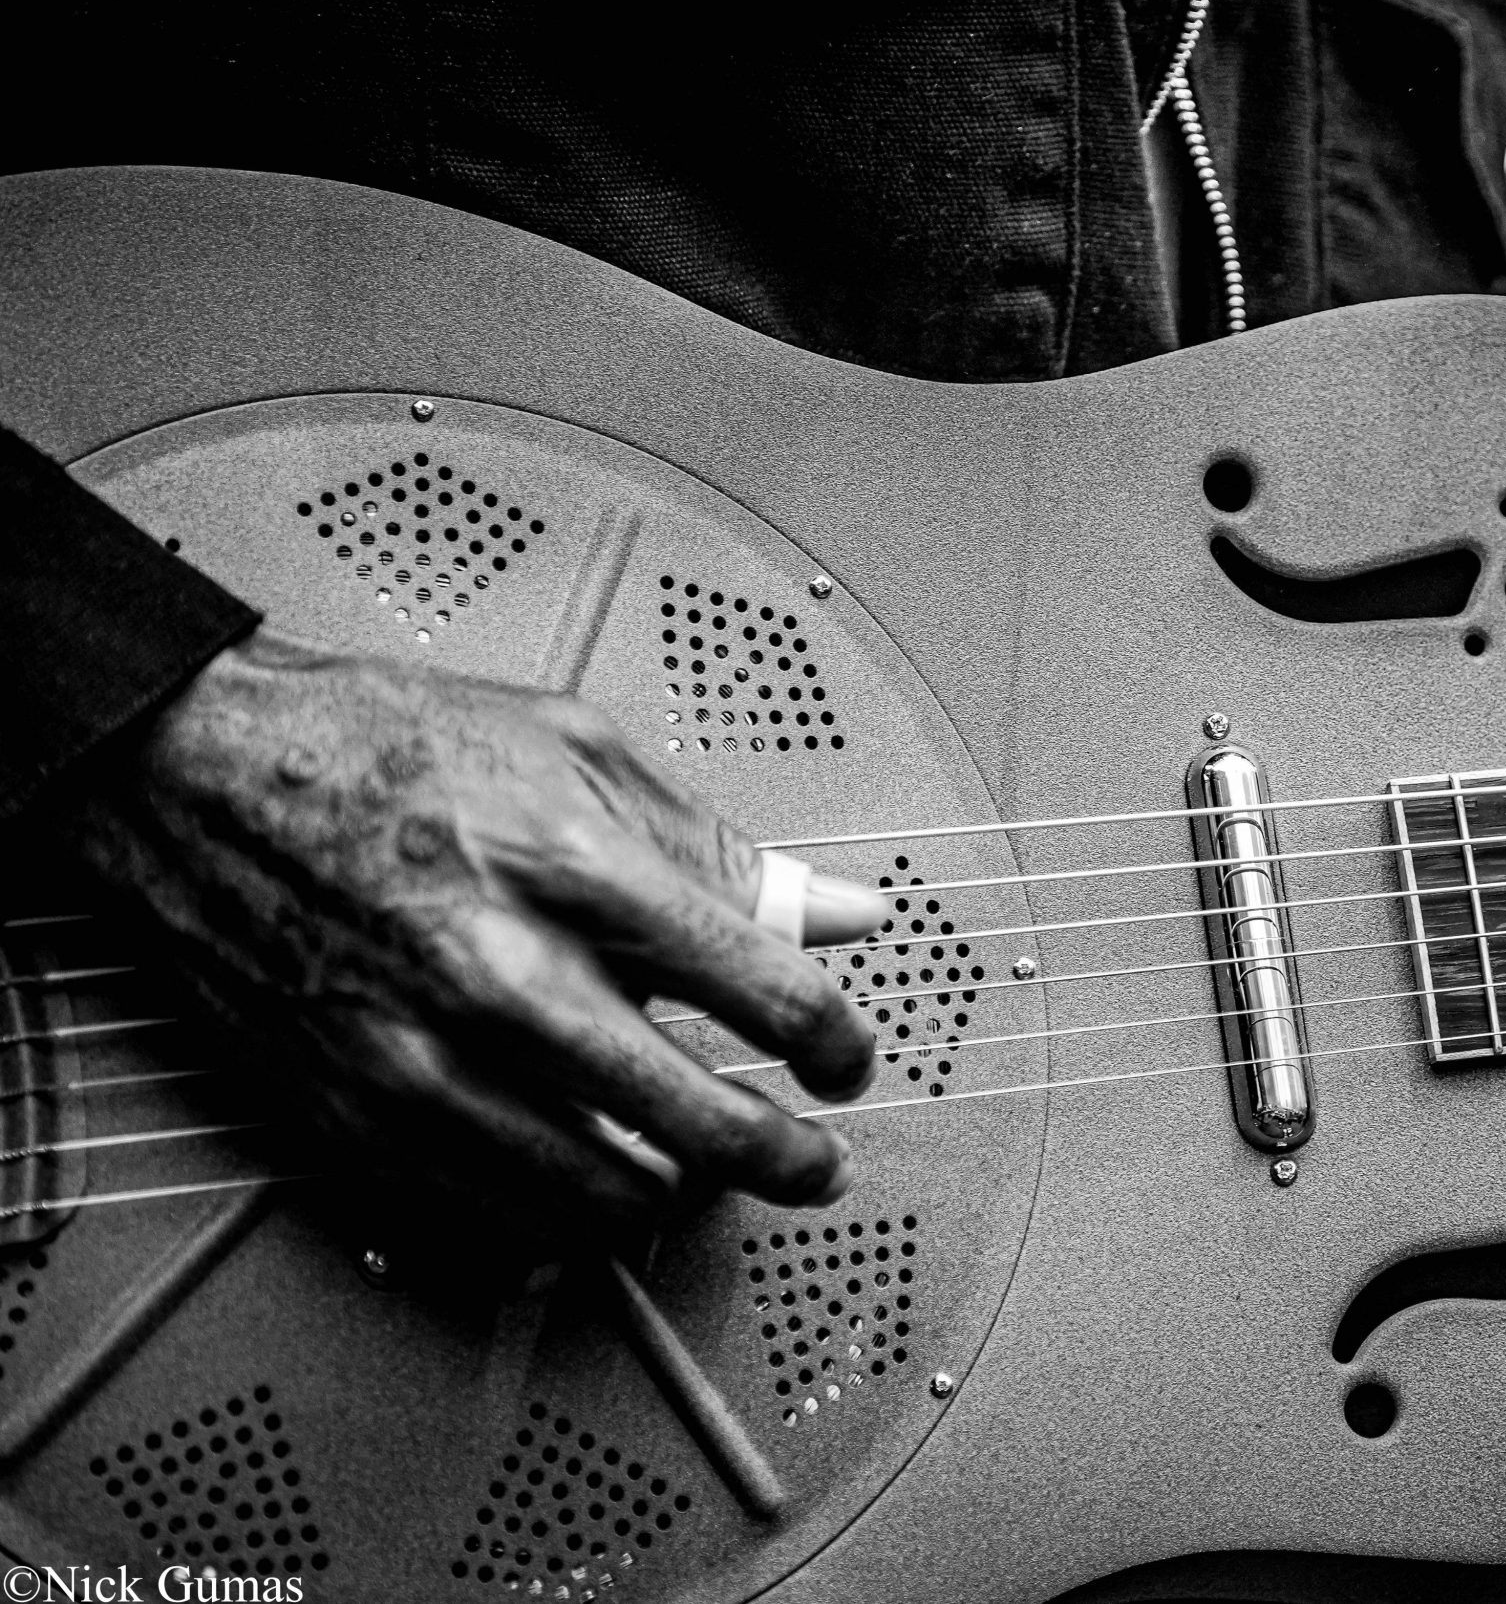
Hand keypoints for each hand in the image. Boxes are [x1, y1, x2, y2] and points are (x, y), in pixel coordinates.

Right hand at [58, 631, 888, 1235]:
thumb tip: (841, 912)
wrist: (196, 776)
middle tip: (811, 1159)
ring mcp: (421, 1062)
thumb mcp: (581, 750)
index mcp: (571, 868)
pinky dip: (567, 1216)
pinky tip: (592, 1177)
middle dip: (787, 1158)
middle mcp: (499, 976)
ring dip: (679, 1194)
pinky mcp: (355, 1118)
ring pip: (605, 1196)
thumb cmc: (387, 748)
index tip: (847, 1061)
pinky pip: (497, 1218)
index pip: (764, 992)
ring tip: (699, 1163)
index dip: (837, 1043)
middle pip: (700, 1123)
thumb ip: (723, 849)